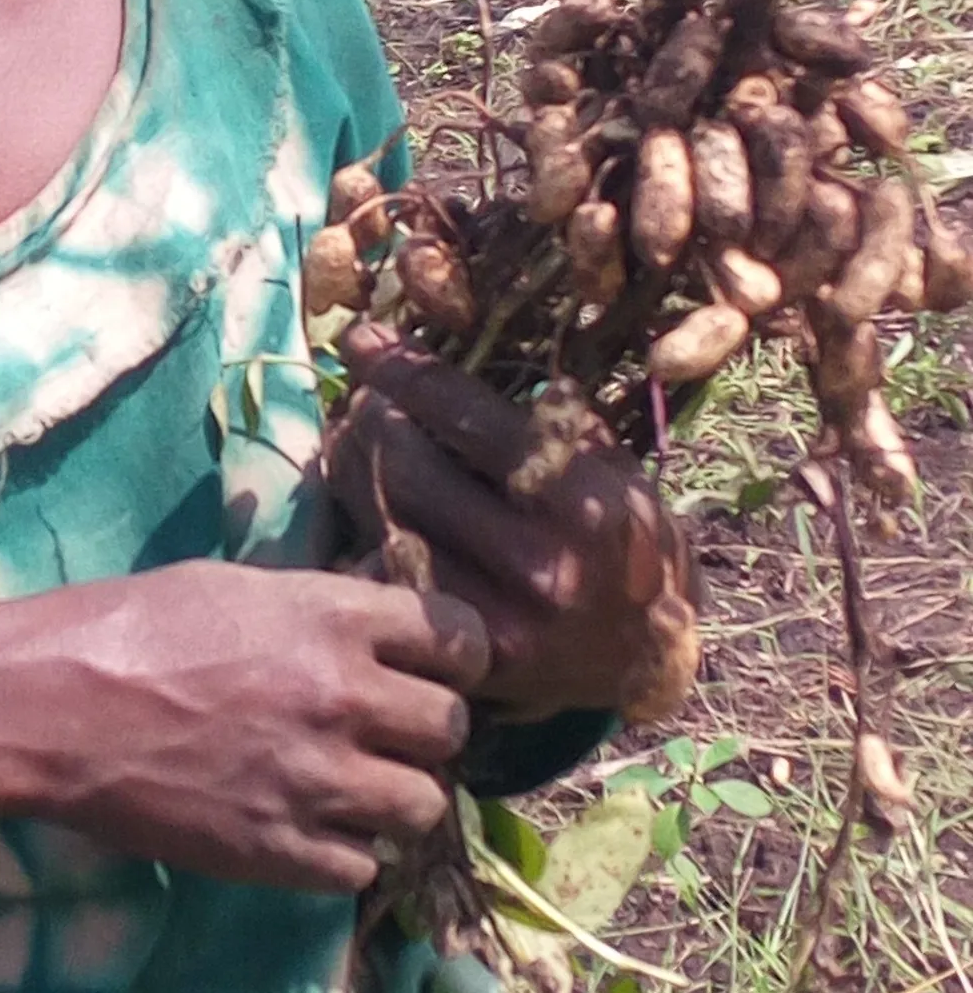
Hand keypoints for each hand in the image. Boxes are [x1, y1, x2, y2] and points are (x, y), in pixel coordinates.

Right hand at [0, 556, 488, 895]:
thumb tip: (373, 622)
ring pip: (424, 806)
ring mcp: (317, 782)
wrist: (49, 706)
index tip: (434, 664)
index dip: (456, 654)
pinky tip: (305, 825)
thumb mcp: (231, 584)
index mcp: (329, 618)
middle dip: (426, 728)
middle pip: (452, 727)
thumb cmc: (127, 624)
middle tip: (386, 729)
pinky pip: (366, 866)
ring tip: (350, 785)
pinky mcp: (283, 852)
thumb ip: (314, 607)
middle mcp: (341, 697)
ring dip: (394, 795)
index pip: (460, 638)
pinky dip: (344, 850)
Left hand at [328, 322, 697, 720]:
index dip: (402, 368)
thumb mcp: (609, 464)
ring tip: (349, 434)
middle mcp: (539, 563)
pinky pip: (387, 573)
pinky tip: (361, 497)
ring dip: (353, 466)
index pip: (466, 416)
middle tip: (359, 393)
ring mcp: (497, 616)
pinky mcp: (465, 653)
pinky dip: (363, 526)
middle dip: (370, 415)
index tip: (362, 336)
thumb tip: (459, 352)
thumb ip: (546, 417)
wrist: (642, 656)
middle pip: (408, 466)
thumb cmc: (619, 535)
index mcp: (580, 501)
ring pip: (386, 518)